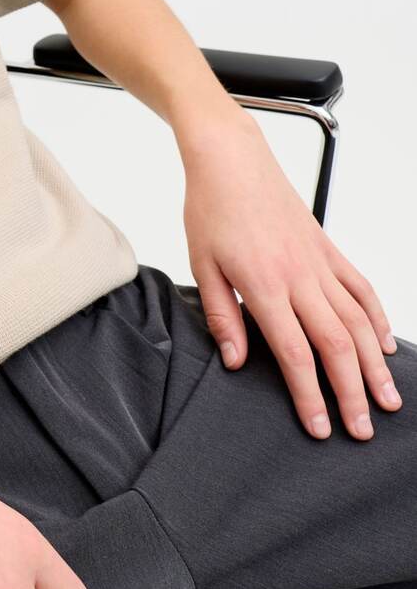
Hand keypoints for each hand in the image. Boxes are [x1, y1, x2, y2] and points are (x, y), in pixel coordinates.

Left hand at [178, 111, 400, 440]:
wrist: (231, 159)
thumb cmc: (211, 209)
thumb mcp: (202, 265)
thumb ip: (220, 316)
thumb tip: (235, 361)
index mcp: (263, 285)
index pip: (293, 353)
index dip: (309, 395)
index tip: (320, 428)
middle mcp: (298, 277)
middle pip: (335, 344)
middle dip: (351, 392)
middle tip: (362, 429)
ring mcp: (318, 262)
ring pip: (357, 321)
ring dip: (373, 364)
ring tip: (386, 399)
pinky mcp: (327, 248)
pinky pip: (360, 287)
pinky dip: (376, 318)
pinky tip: (383, 344)